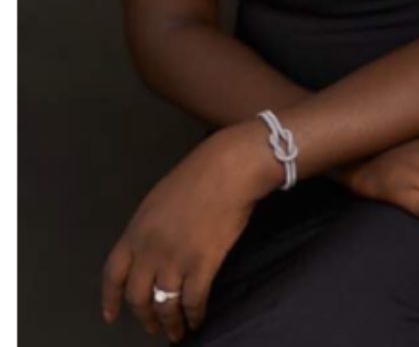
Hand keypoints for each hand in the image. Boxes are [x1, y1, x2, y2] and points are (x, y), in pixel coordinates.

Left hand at [101, 125, 279, 342]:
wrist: (228, 169)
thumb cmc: (196, 175)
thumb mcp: (158, 199)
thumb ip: (148, 229)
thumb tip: (148, 253)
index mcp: (136, 230)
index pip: (113, 274)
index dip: (110, 298)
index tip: (111, 316)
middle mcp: (150, 250)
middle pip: (137, 296)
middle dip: (144, 317)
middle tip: (152, 328)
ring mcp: (176, 259)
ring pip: (165, 305)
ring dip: (170, 324)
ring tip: (176, 332)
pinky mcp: (203, 265)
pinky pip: (193, 301)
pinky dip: (194, 316)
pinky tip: (198, 320)